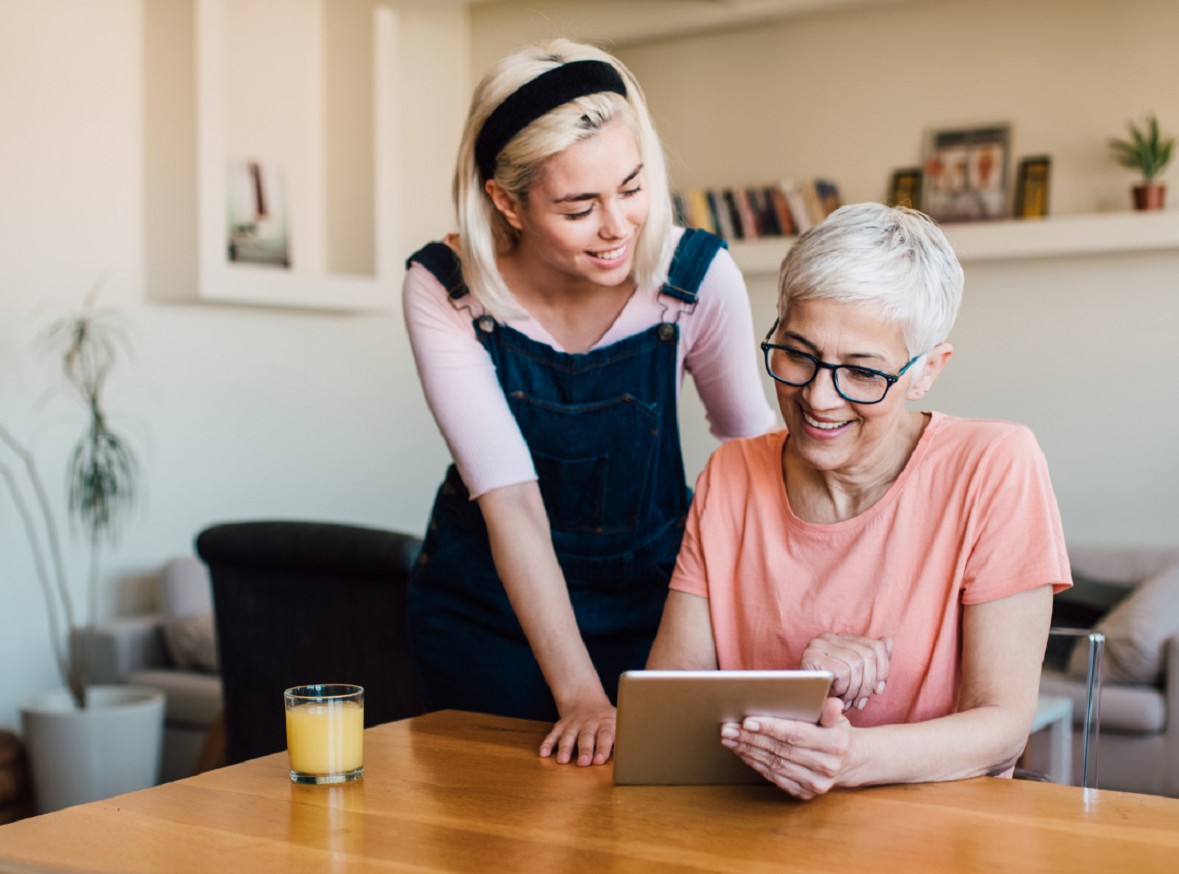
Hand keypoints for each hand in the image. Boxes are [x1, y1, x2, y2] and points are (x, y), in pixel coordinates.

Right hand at [538, 696, 616, 766]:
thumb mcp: (618, 722)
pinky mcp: (561, 726)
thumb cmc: (606, 719)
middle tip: (583, 763)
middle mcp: (589, 723)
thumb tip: (632, 758)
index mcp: (606, 722)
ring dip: (565, 748)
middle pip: (586, 737)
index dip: (602, 748)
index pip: (605, 735)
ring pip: (568, 736)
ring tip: (562, 760)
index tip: (599, 760)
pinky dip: (547, 744)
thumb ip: (621, 739)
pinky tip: (544, 753)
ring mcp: (573, 724)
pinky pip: (553, 735)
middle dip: (584, 750)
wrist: (585, 698)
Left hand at [720, 698, 849, 798]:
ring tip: (730, 739)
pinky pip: (775, 777)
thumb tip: (832, 703)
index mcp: (835, 744)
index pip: (795, 734)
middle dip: (750, 738)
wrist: (848, 760)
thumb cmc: (834, 731)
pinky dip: (755, 764)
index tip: (746, 721)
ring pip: (774, 764)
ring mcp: (816, 784)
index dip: (770, 727)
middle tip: (727, 728)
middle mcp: (827, 766)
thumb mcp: (836, 717)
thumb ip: (829, 710)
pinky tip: (742, 752)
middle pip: (780, 750)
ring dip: (748, 751)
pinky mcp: (805, 793)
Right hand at [800, 632, 892, 711]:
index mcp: (840, 638)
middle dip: (868, 684)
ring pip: (857, 664)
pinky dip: (844, 689)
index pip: (876, 646)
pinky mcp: (811, 657)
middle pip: (868, 655)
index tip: (878, 690)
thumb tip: (888, 640)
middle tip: (861, 702)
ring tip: (848, 701)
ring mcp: (818, 645)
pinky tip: (836, 696)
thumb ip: (872, 659)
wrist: (803, 706)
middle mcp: (828, 637)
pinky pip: (843, 672)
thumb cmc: (829, 693)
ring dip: (855, 689)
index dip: (883, 670)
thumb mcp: (855, 678)